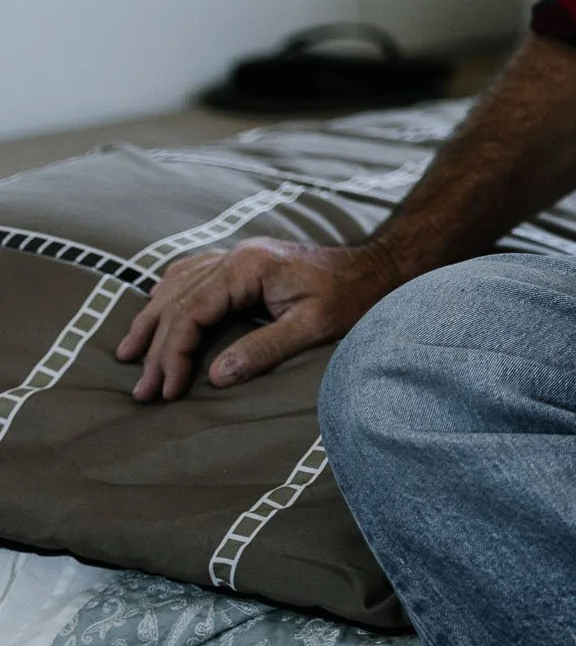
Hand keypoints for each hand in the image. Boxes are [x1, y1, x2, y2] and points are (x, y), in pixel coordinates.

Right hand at [115, 238, 403, 401]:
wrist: (378, 269)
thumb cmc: (352, 297)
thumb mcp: (313, 326)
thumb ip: (264, 349)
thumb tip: (215, 377)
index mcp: (249, 266)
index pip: (192, 312)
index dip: (173, 353)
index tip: (165, 389)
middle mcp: (238, 255)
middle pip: (179, 301)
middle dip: (157, 348)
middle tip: (142, 390)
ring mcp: (240, 255)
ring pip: (179, 285)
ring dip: (154, 320)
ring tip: (128, 353)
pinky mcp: (246, 263)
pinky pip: (194, 273)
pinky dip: (171, 294)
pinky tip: (157, 307)